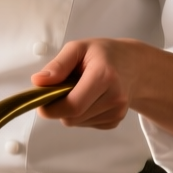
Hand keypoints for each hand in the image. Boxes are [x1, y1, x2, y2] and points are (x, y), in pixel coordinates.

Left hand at [31, 38, 172, 142]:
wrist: (134, 66)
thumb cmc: (104, 54)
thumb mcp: (78, 48)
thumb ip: (57, 65)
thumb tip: (38, 82)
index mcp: (104, 76)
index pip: (72, 106)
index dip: (51, 108)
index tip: (41, 100)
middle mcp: (114, 98)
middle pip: (72, 117)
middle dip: (59, 107)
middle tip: (61, 89)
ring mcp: (117, 112)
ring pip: (77, 122)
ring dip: (70, 110)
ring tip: (79, 90)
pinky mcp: (115, 121)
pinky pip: (86, 124)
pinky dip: (81, 114)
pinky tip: (89, 98)